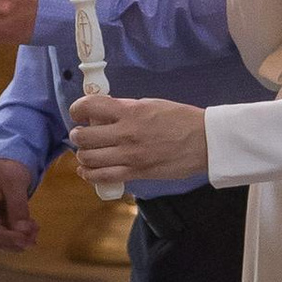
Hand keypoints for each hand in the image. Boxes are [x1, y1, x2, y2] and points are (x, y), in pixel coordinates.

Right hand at [0, 155, 38, 252]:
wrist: (6, 158)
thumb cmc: (7, 166)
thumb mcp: (15, 181)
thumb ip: (18, 206)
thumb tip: (23, 232)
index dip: (6, 237)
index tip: (25, 240)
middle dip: (12, 242)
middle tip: (34, 241)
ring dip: (15, 241)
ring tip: (35, 234)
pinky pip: (2, 234)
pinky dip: (16, 235)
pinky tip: (31, 230)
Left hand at [70, 93, 207, 190]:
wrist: (204, 141)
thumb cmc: (180, 119)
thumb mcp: (150, 104)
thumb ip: (125, 108)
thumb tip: (102, 112)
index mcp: (130, 111)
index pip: (89, 107)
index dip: (77, 109)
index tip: (78, 113)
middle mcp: (125, 133)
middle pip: (83, 136)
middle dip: (77, 135)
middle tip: (82, 134)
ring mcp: (129, 156)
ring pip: (89, 159)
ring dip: (82, 155)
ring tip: (86, 152)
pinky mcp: (136, 173)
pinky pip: (103, 177)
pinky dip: (89, 174)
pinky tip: (87, 171)